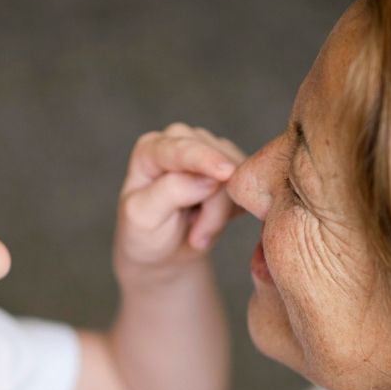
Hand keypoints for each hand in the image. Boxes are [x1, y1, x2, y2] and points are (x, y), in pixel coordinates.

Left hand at [115, 123, 244, 272]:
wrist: (162, 249)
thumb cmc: (146, 233)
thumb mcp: (144, 218)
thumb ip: (171, 192)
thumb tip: (211, 179)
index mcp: (152, 149)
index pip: (181, 150)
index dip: (204, 160)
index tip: (226, 173)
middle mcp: (181, 140)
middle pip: (216, 164)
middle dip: (213, 206)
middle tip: (196, 238)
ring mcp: (208, 149)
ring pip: (236, 176)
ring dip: (222, 213)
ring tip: (199, 231)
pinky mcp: (230, 164)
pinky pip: (247, 185)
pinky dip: (235, 210)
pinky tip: (213, 220)